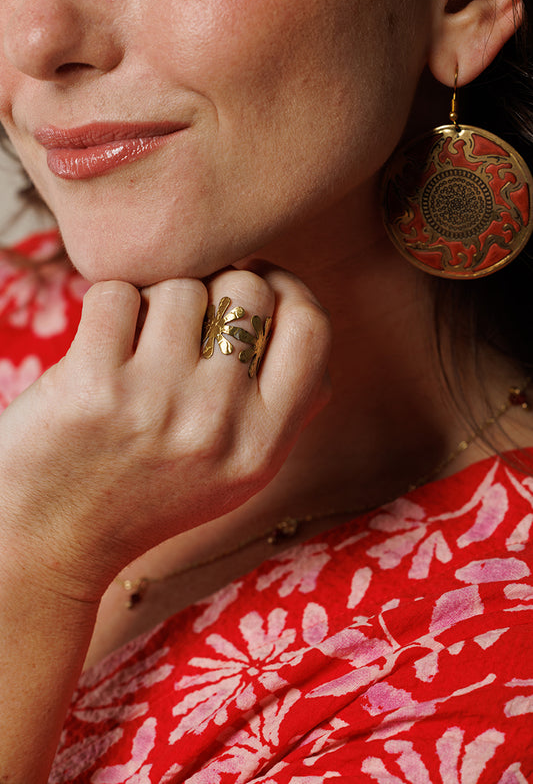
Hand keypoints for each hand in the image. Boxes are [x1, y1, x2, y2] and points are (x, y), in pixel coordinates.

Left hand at [0, 265, 329, 602]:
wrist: (57, 539)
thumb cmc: (151, 493)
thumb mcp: (240, 472)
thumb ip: (282, 405)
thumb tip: (300, 315)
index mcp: (263, 446)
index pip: (311, 329)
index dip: (290, 290)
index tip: (263, 286)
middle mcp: (217, 424)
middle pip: (248, 290)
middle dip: (220, 288)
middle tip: (191, 319)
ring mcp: (154, 402)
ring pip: (181, 286)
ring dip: (159, 301)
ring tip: (141, 344)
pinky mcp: (91, 384)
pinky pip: (117, 293)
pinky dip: (109, 308)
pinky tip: (103, 345)